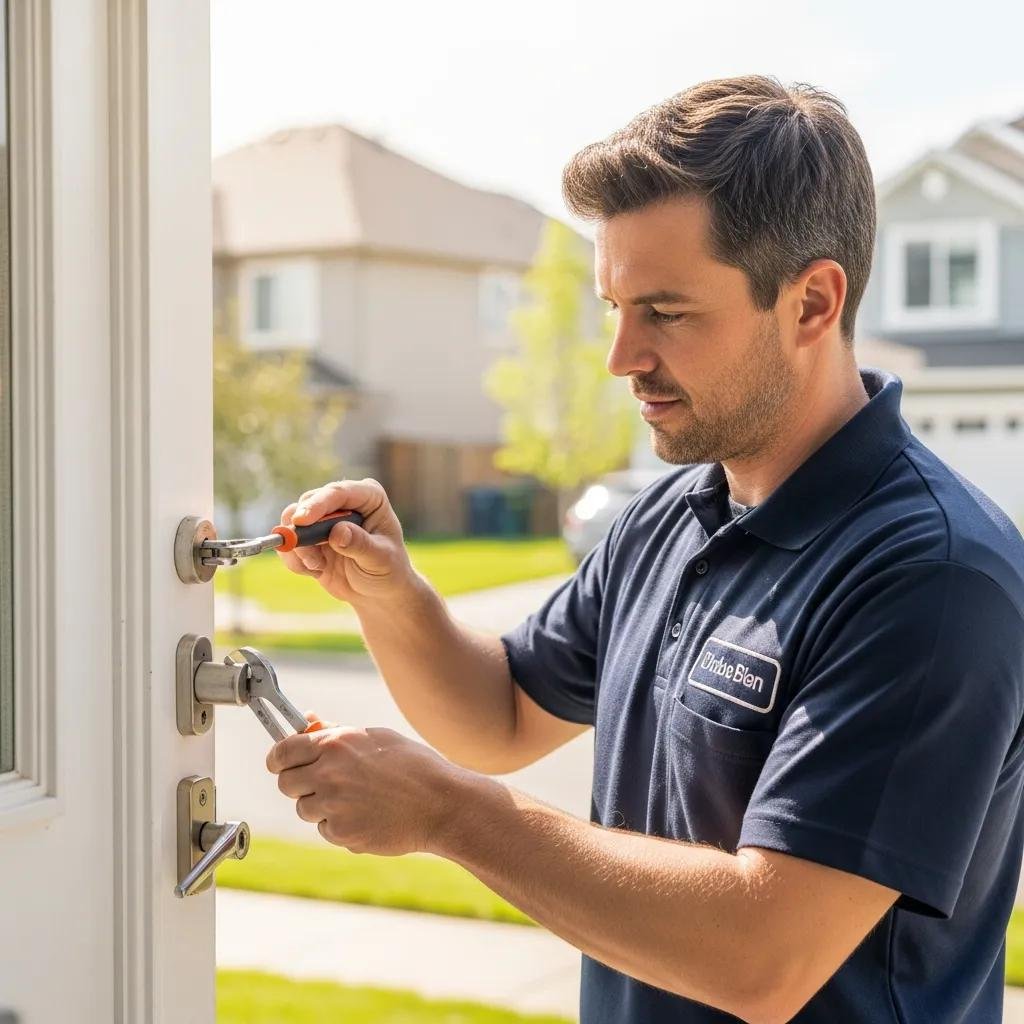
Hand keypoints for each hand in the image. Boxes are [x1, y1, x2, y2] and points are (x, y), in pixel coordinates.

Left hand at [266, 713, 467, 855]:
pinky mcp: (340, 833)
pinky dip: (339, 825)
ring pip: (304, 808)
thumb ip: (335, 732)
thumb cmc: (412, 765)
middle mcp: (328, 773)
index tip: (280, 763)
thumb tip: (305, 722)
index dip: (277, 759)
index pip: (282, 751)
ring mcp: (333, 805)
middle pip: (286, 783)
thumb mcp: (374, 738)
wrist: (440, 803)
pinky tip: (366, 816)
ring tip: (355, 799)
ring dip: (321, 806)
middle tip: (322, 784)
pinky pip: (325, 829)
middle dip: (298, 784)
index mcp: (335, 744)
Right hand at [276, 478, 417, 605]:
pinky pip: (289, 543)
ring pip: (292, 521)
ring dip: (299, 547)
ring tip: (319, 567)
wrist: (378, 592)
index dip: (318, 504)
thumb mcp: (381, 559)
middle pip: (309, 502)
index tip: (302, 521)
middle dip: (303, 530)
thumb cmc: (389, 570)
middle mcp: (344, 501)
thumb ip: (360, 545)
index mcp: (369, 496)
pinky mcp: (309, 537)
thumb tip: (338, 532)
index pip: (339, 492)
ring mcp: (324, 518)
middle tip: (312, 559)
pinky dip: (295, 559)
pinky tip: (316, 570)